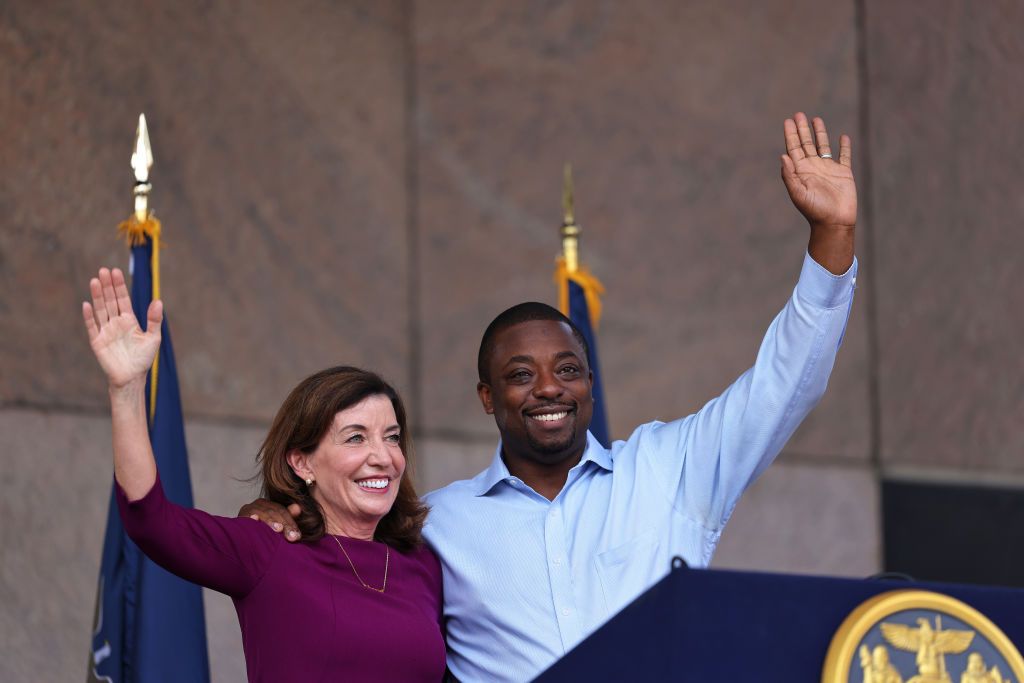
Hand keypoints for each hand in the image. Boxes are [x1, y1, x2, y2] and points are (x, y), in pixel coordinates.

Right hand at [82, 268, 162, 389]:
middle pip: (110, 300)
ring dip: (97, 296)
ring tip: (95, 280)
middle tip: (103, 270)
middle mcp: (116, 323)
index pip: (123, 299)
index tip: (115, 271)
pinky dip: (89, 316)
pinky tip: (87, 304)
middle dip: (107, 286)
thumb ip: (155, 320)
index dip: (119, 286)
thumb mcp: (153, 338)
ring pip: (100, 310)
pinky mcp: (97, 341)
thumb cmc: (143, 359)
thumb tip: (158, 301)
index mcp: (129, 320)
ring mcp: (105, 331)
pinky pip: (92, 326)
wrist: (132, 378)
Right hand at [238, 498, 301, 541]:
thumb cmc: (262, 531)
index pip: (283, 511)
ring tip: (278, 529)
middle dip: (285, 524)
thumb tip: (298, 507)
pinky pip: (246, 515)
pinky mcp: (240, 515)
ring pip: (263, 513)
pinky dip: (250, 517)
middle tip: (292, 537)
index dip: (291, 523)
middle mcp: (260, 504)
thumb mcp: (277, 525)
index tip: (297, 536)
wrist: (241, 537)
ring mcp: (249, 508)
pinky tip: (254, 520)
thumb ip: (288, 517)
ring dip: (271, 521)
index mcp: (270, 504)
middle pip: (275, 512)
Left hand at [781, 112, 855, 229]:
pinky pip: (844, 156)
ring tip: (816, 119)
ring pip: (823, 146)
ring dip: (819, 133)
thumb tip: (782, 156)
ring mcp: (828, 169)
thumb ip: (790, 175)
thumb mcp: (798, 193)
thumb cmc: (814, 210)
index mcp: (801, 171)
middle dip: (802, 129)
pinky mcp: (844, 173)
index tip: (788, 121)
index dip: (791, 135)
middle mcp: (813, 167)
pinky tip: (843, 137)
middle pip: (806, 143)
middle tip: (798, 114)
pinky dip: (844, 146)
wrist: (834, 222)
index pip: (794, 148)